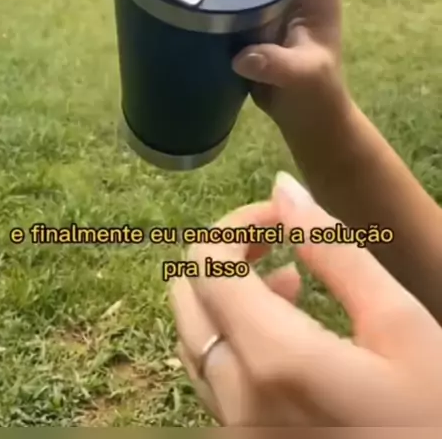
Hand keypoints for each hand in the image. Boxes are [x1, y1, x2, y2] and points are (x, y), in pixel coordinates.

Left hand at [170, 172, 441, 426]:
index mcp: (272, 361)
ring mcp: (234, 430)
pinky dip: (231, 334)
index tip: (283, 214)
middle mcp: (236, 399)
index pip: (207, 263)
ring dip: (226, 293)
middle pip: (187, 296)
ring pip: (193, 337)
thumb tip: (283, 188)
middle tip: (280, 238)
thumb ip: (334, 249)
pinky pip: (211, 376)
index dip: (238, 222)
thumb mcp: (399, 324)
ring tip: (291, 279)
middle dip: (225, 251)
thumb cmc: (434, 414)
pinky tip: (283, 328)